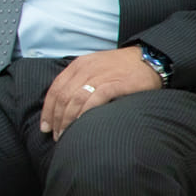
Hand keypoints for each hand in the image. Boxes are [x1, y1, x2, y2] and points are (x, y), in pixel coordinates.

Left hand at [40, 46, 160, 139]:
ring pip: (75, 100)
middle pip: (63, 97)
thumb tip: (64, 106)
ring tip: (66, 136)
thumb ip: (80, 82)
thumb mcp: (95, 68)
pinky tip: (82, 125)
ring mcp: (101, 76)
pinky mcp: (116, 84)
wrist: (150, 59)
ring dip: (68, 120)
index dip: (48, 110)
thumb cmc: (121, 68)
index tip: (45, 127)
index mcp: (79, 65)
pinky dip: (85, 113)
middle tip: (56, 136)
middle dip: (56, 119)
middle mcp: (86, 69)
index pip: (55, 89)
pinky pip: (95, 99)